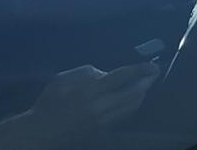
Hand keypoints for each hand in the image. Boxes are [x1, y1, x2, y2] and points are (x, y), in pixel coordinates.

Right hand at [28, 62, 158, 134]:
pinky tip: (134, 100)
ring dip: (142, 94)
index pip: (123, 76)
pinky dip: (132, 106)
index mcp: (90, 90)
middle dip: (147, 81)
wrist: (42, 131)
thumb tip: (107, 74)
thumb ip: (88, 73)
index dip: (140, 70)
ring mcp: (104, 120)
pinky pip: (125, 116)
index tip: (151, 65)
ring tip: (145, 85)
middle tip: (154, 73)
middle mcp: (100, 106)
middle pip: (134, 92)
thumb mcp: (64, 78)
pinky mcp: (104, 130)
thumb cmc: (51, 101)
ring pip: (132, 106)